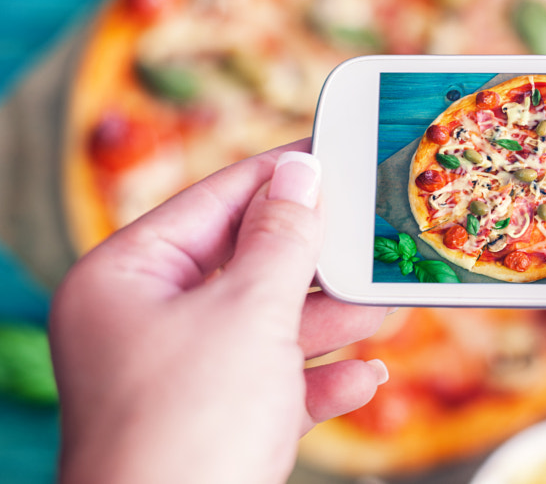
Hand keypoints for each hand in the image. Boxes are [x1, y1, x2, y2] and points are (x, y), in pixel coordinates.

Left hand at [50, 142, 389, 483]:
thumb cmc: (191, 424)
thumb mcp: (249, 311)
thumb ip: (282, 237)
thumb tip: (300, 172)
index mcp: (128, 278)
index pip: (214, 199)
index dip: (280, 174)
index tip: (335, 152)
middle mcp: (145, 322)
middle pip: (246, 265)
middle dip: (315, 261)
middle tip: (371, 233)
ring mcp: (176, 377)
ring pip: (266, 327)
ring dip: (329, 323)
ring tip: (385, 307)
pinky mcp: (210, 425)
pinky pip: (272, 386)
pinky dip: (319, 382)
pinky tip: (367, 378)